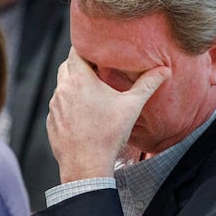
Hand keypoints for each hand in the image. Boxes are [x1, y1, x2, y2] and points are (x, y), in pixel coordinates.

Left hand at [46, 48, 169, 182]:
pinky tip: (83, 116)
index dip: (87, 49)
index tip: (98, 51)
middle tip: (98, 72)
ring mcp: (54, 107)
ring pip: (62, 87)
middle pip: (67, 67)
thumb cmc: (108, 135)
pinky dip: (68, 106)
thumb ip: (147, 84)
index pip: (76, 51)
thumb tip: (164, 70)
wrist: (86, 167)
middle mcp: (62, 89)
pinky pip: (59, 107)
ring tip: (92, 95)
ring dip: (74, 87)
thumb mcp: (131, 106)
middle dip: (80, 66)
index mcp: (79, 79)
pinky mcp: (51, 122)